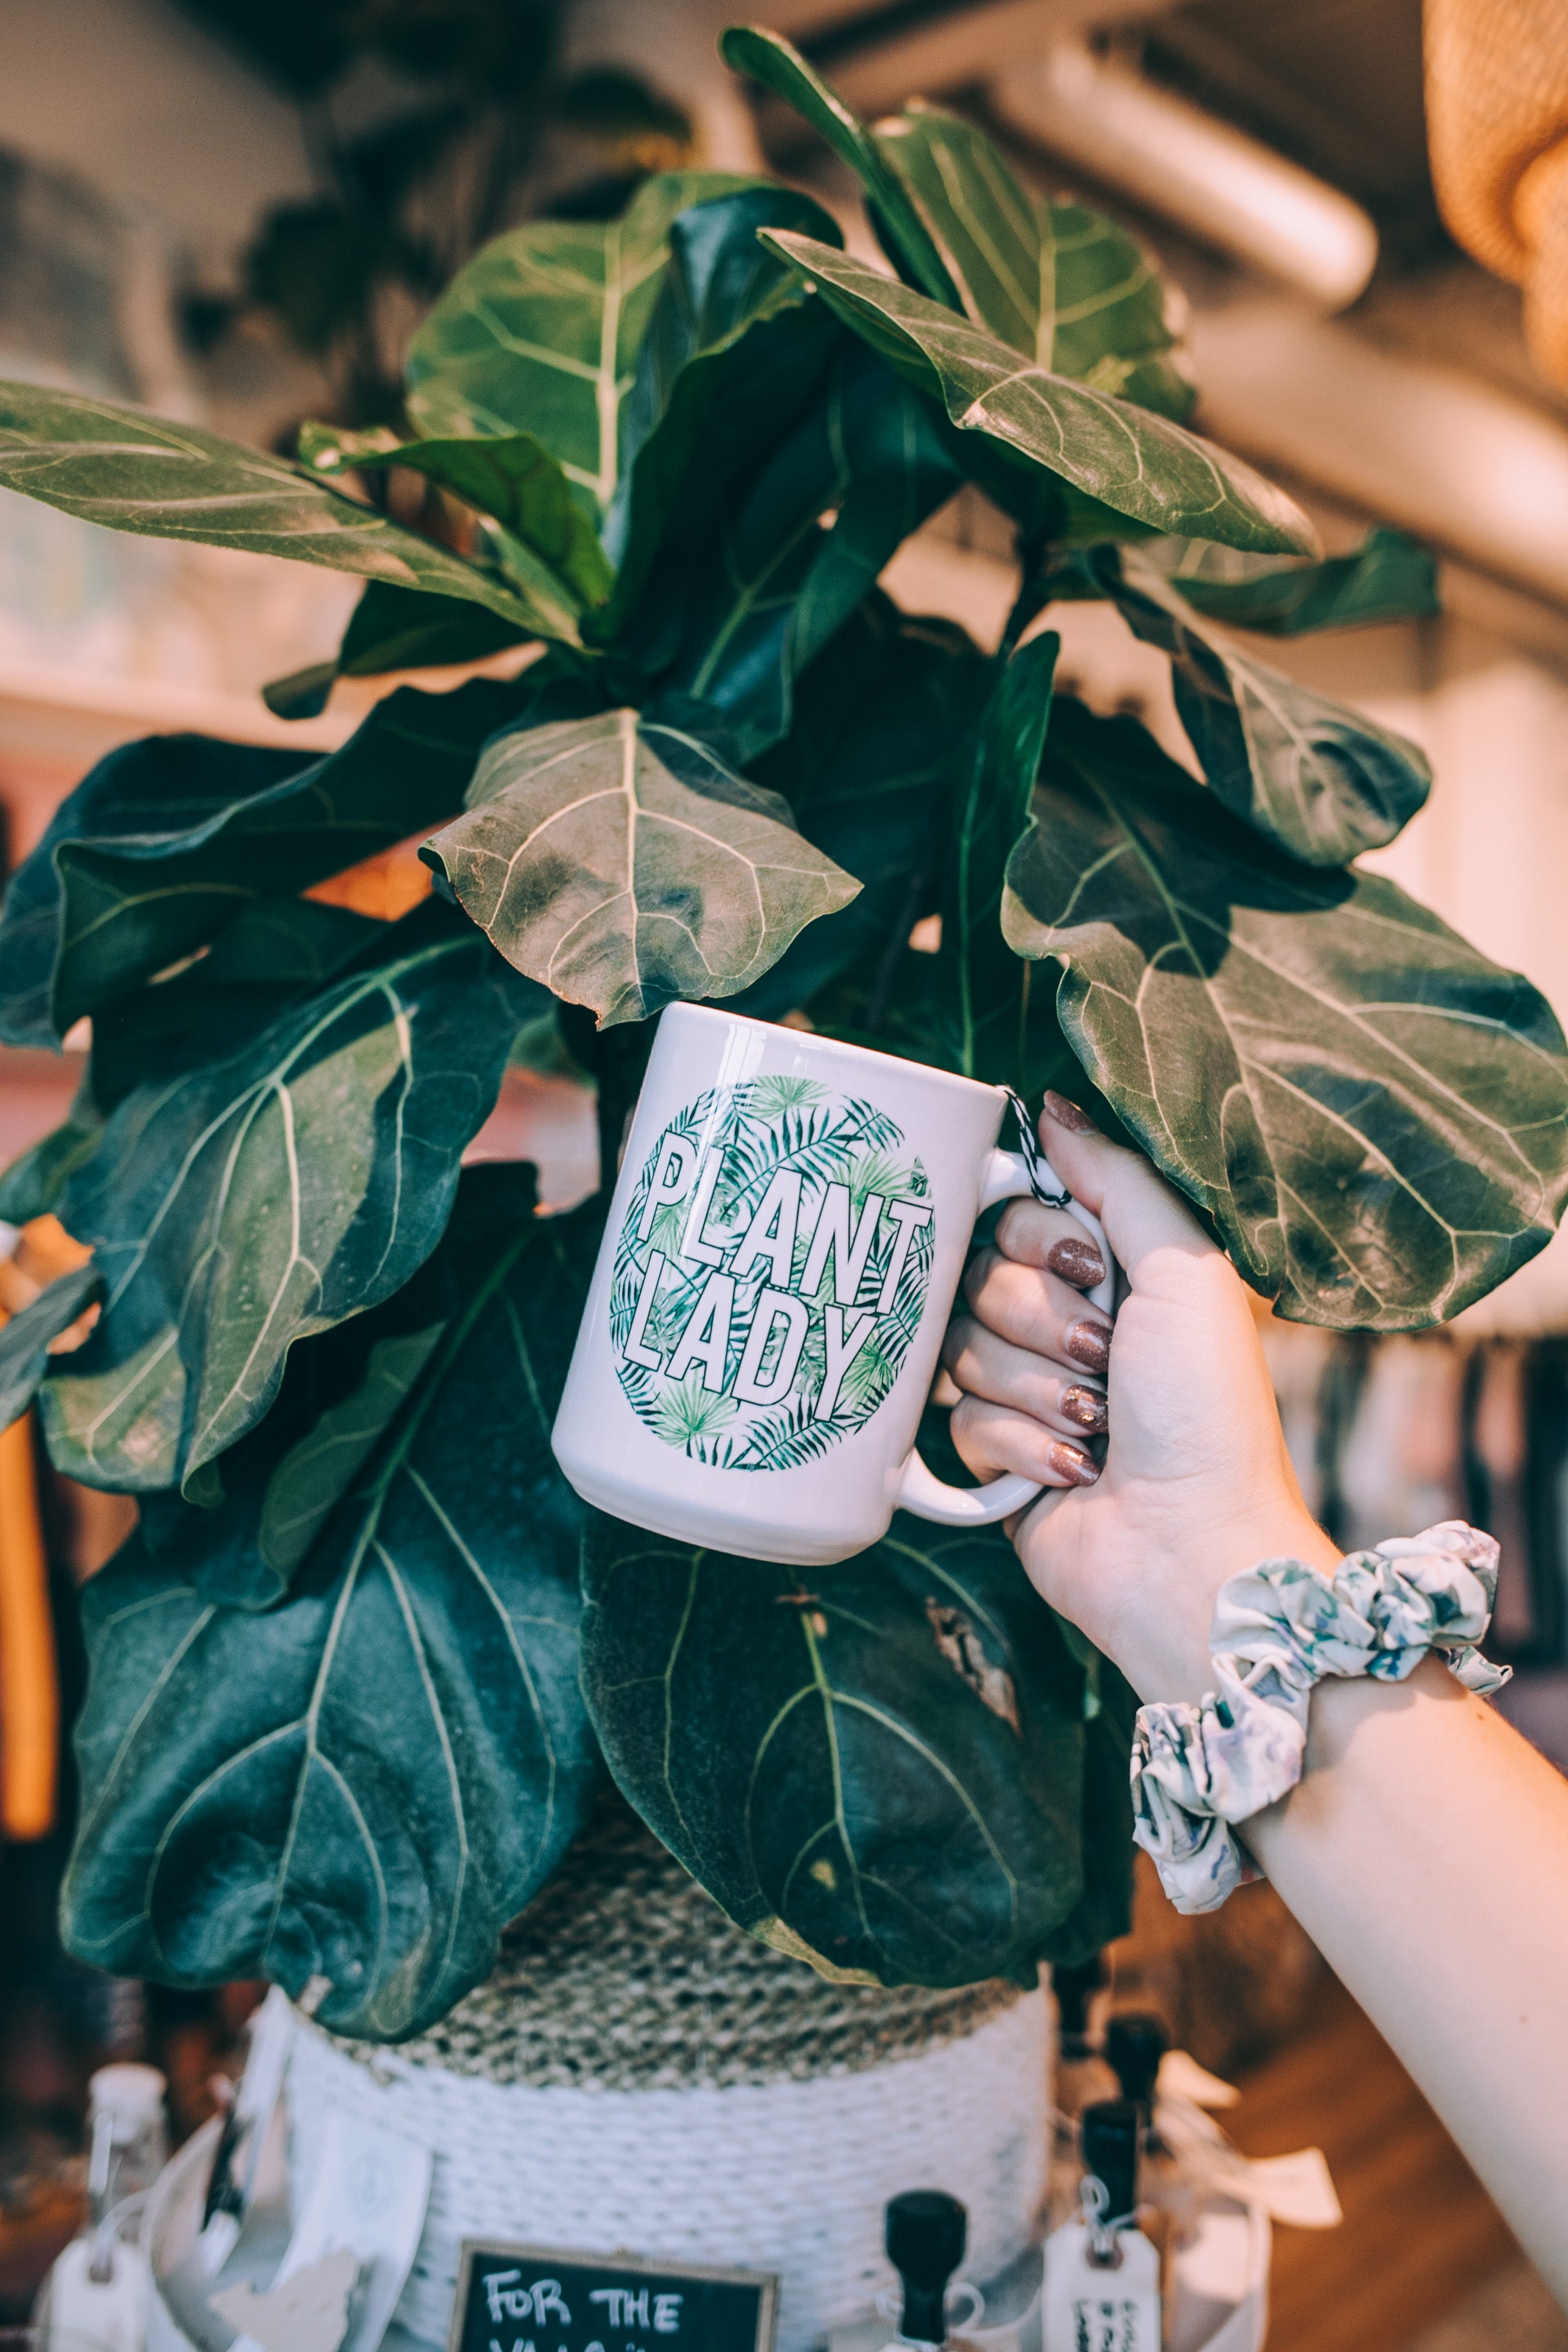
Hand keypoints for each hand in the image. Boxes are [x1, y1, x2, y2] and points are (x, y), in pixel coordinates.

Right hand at [943, 1092, 1337, 1702]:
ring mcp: (1027, 1388)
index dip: (1035, 1237)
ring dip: (1035, 1389)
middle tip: (1103, 1359)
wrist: (1191, 1547)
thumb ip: (1118, 1178)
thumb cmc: (1208, 1413)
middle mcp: (1067, 1321)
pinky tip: (1074, 1470)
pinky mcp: (995, 1455)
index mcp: (1113, 1268)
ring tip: (1098, 1423)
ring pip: (961, 1347)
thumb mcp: (1187, 1272)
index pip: (1013, 1210)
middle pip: (978, 1275)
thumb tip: (1052, 1105)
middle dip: (1041, 1322)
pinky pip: (957, 1421)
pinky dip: (1020, 1444)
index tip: (1084, 1267)